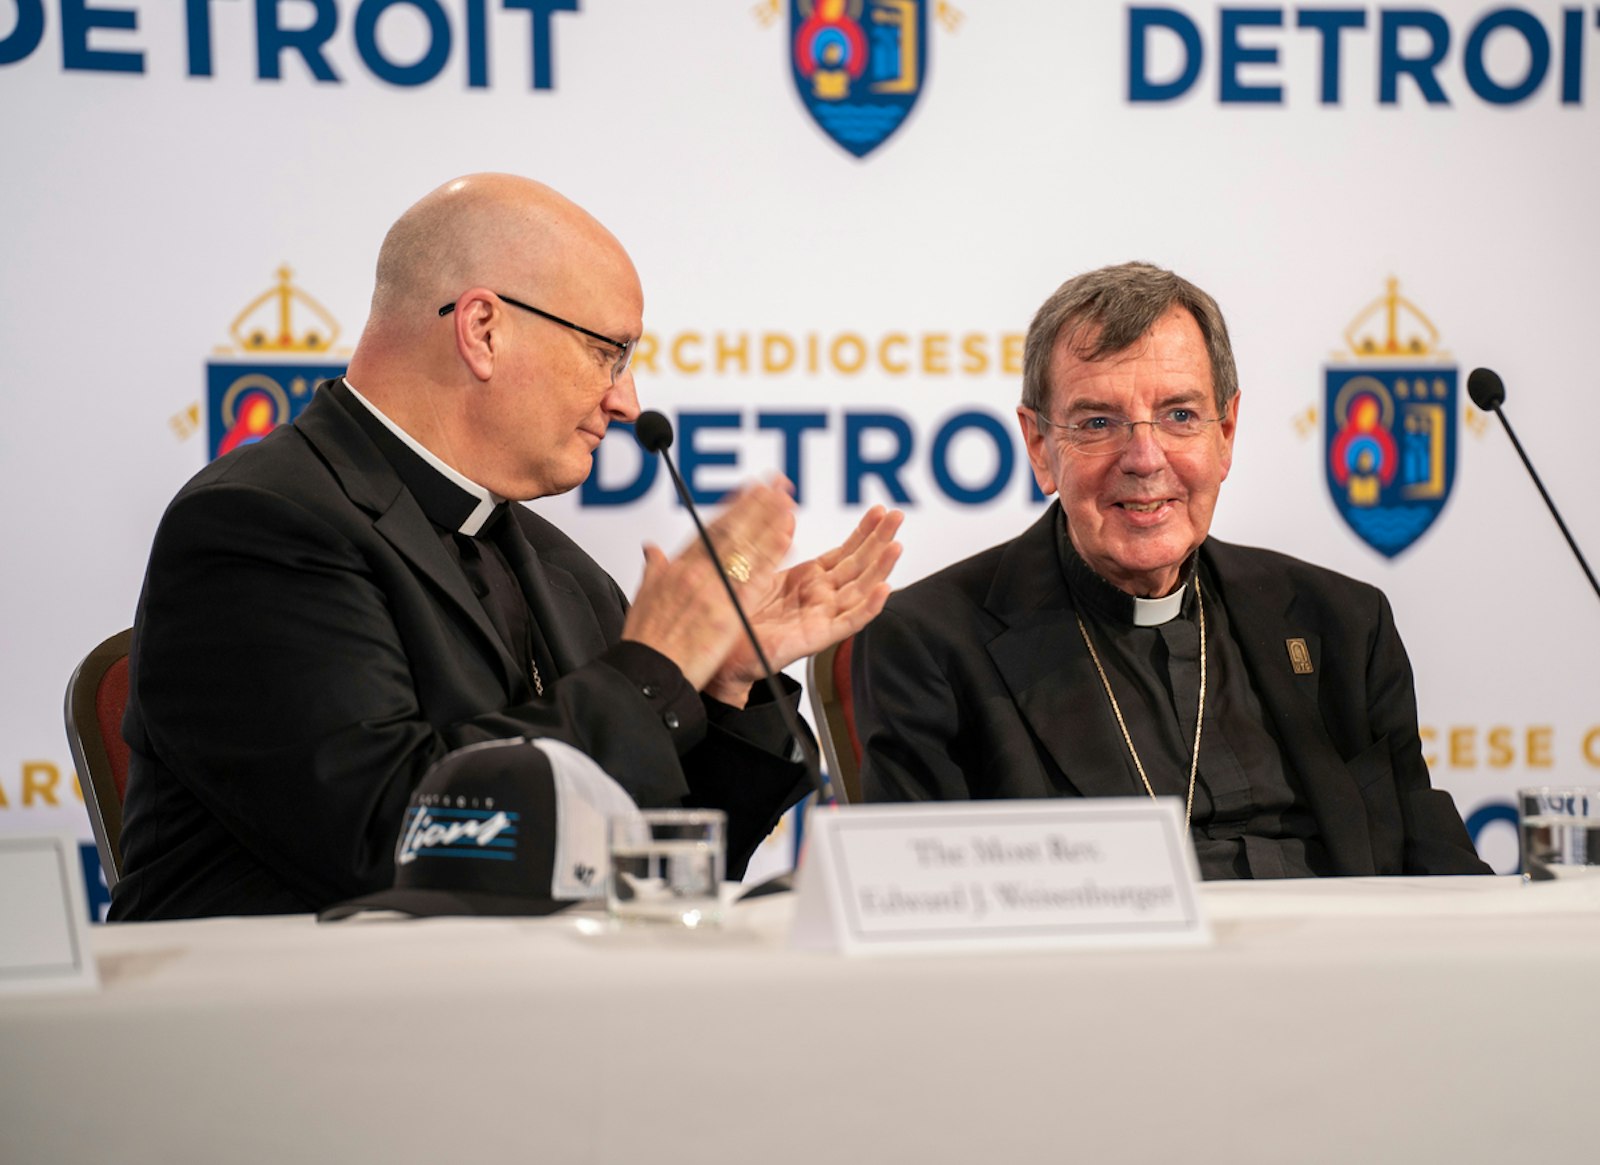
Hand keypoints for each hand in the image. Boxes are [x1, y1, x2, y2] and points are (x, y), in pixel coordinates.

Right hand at [621, 478, 795, 691]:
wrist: (646, 674)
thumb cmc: (645, 644)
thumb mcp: (643, 598)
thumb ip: (653, 569)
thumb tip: (651, 550)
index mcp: (677, 568)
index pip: (711, 530)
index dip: (734, 508)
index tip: (750, 490)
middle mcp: (695, 573)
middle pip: (732, 531)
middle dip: (756, 505)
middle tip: (776, 484)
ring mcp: (713, 591)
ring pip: (746, 548)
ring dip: (769, 522)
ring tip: (787, 501)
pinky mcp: (728, 613)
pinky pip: (755, 578)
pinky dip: (771, 556)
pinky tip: (787, 539)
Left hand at [703, 506, 903, 705]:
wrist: (726, 655)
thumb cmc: (742, 617)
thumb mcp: (760, 569)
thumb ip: (779, 544)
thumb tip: (788, 514)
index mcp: (810, 580)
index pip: (845, 551)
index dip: (864, 531)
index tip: (879, 511)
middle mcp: (822, 597)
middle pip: (859, 565)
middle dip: (880, 540)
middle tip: (897, 518)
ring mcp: (823, 617)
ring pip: (861, 590)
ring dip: (881, 569)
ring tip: (896, 547)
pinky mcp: (819, 637)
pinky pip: (850, 622)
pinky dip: (869, 607)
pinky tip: (883, 590)